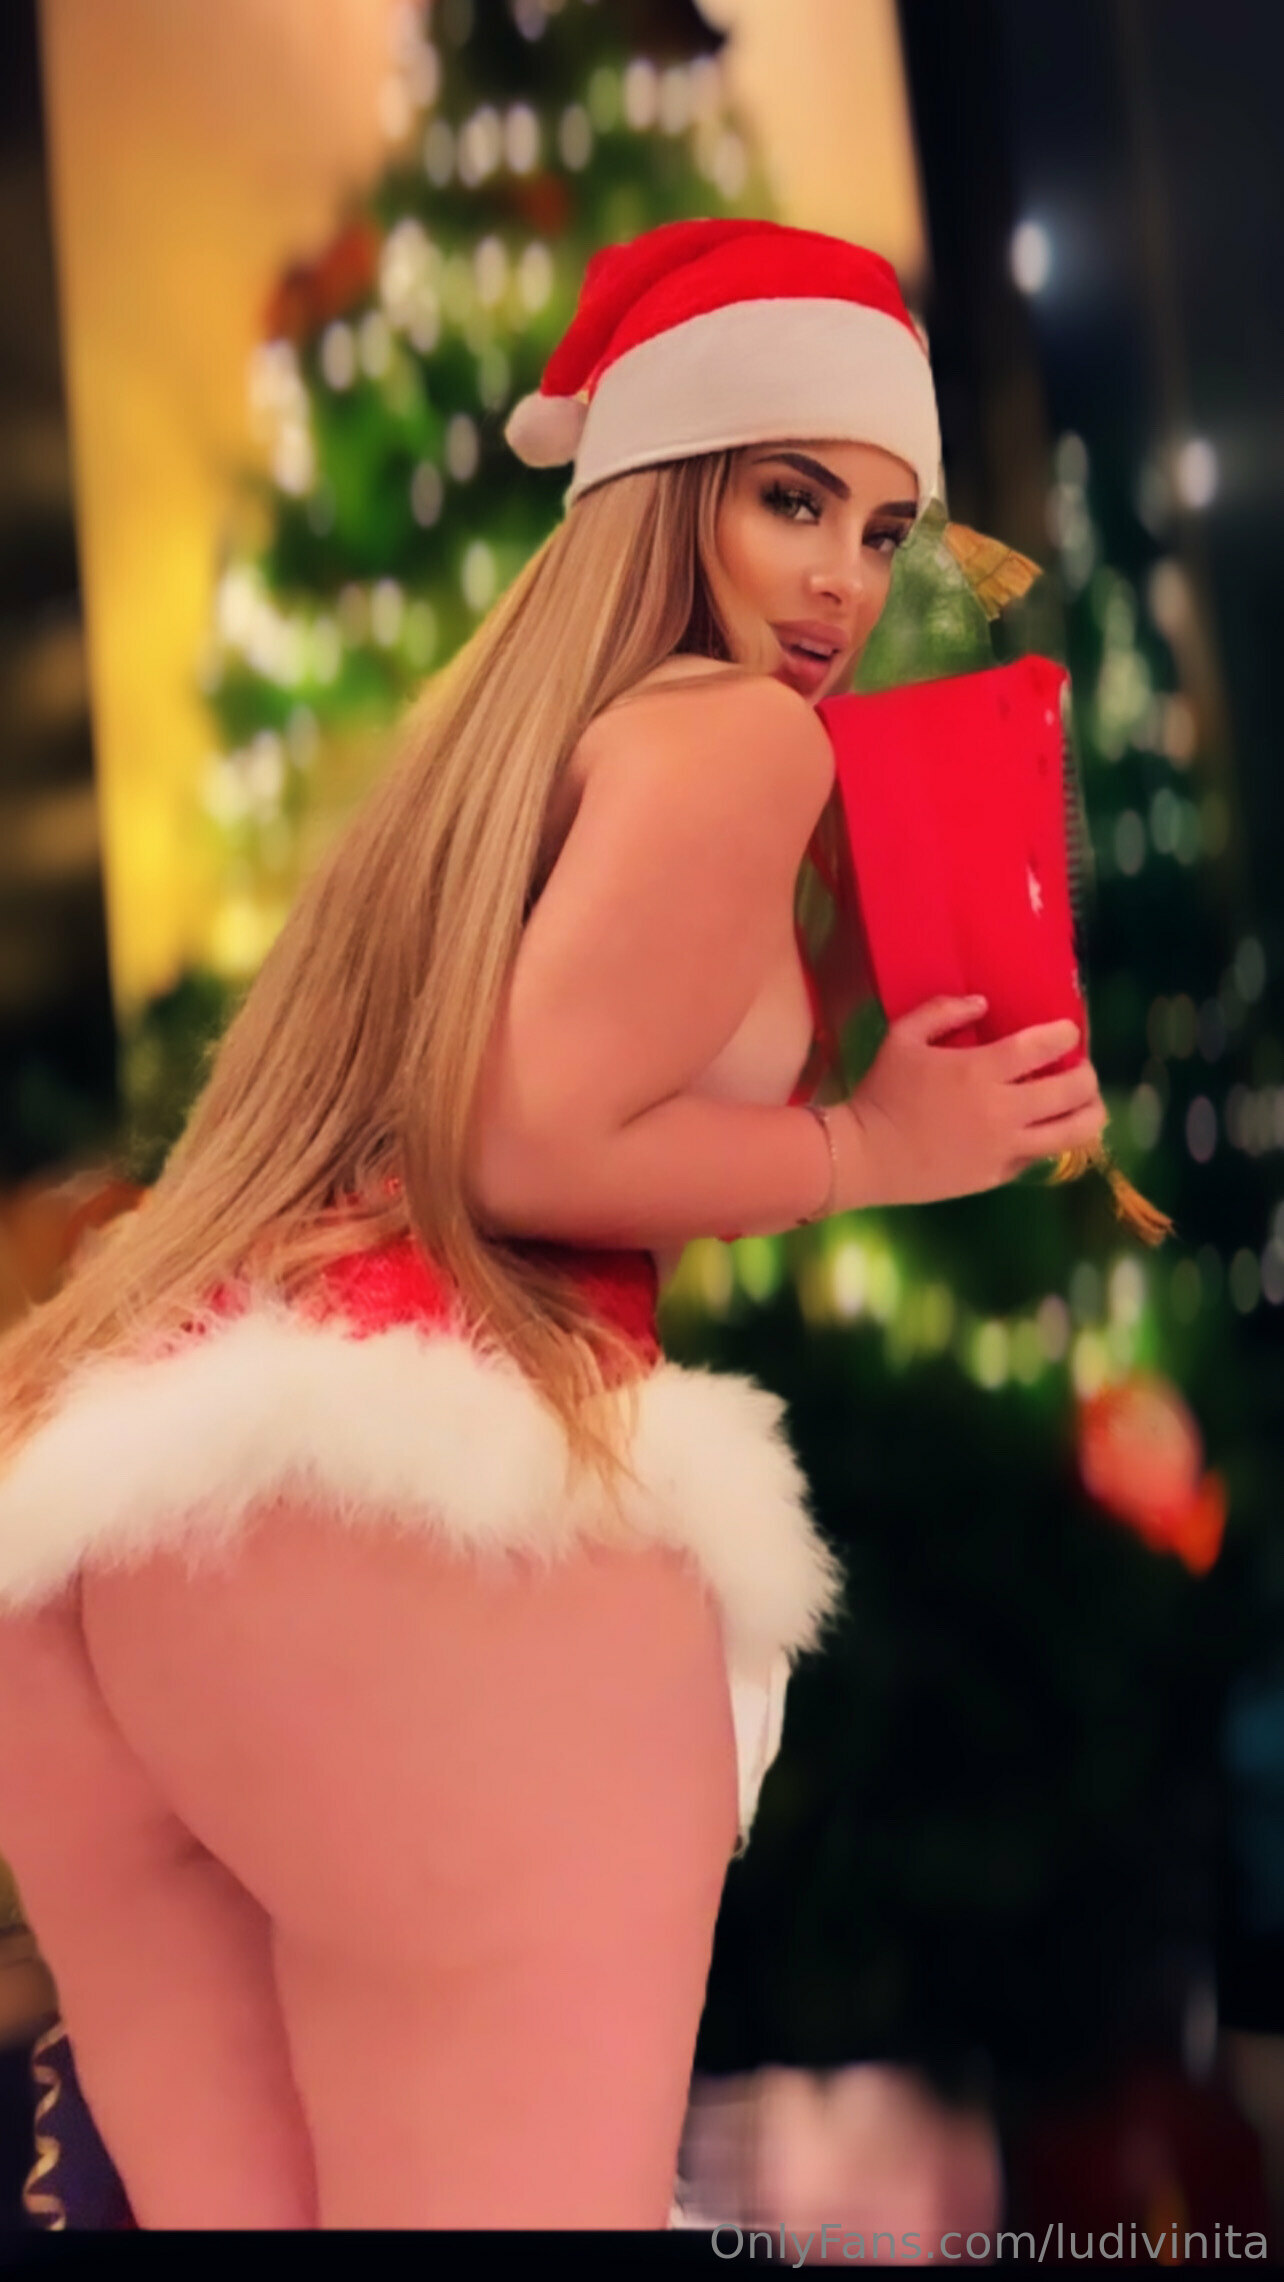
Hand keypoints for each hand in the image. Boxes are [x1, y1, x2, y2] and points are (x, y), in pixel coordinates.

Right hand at [836, 996, 1106, 1210]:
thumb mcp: (902, 1038)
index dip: (1065, 1035)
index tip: (1068, 1032)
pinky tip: (1043, 1130)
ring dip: (1089, 1113)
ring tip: (1085, 1104)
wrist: (864, 1156)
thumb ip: (942, 1012)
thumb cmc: (882, 1092)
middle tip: (1079, 1070)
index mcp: (978, 1071)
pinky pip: (1041, 1156)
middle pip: (1073, 1090)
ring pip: (1073, 1132)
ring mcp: (1004, 1147)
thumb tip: (982, 1003)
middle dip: (1086, 1075)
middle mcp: (1001, 1110)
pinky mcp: (999, 1174)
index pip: (1041, 1047)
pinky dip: (1049, 1140)